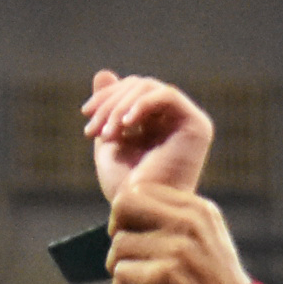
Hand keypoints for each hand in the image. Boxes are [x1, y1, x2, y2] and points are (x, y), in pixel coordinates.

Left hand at [84, 70, 213, 201]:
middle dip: (111, 103)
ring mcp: (188, 122)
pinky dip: (142, 104)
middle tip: (93, 129)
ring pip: (149, 88)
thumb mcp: (109, 140)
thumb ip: (109, 108)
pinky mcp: (197, 126)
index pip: (132, 92)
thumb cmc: (125, 188)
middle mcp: (175, 121)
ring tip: (106, 133)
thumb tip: (103, 72)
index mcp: (157, 124)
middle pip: (139, 86)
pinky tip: (126, 123)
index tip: (86, 117)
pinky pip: (167, 96)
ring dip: (121, 106)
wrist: (141, 211)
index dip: (107, 98)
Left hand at [108, 181, 252, 283]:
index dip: (127, 212)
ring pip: (119, 245)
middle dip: (117, 230)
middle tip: (126, 253)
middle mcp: (189, 224)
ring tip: (138, 281)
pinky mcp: (163, 278)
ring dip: (120, 267)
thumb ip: (177, 218)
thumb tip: (127, 207)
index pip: (141, 190)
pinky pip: (121, 272)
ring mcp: (177, 250)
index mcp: (198, 209)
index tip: (134, 233)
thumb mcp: (208, 237)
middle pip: (124, 206)